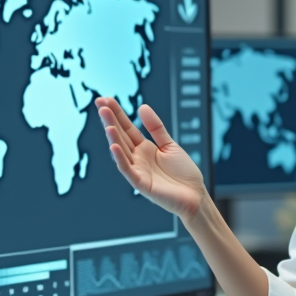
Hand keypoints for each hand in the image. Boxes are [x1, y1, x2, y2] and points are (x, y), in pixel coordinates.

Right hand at [96, 97, 206, 220]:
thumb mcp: (169, 145)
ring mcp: (138, 171)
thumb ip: (156, 127)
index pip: (127, 128)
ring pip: (122, 151)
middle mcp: (137, 158)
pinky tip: (114, 146)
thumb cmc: (183, 173)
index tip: (105, 100)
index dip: (117, 114)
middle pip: (121, 136)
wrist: (195, 195)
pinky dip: (120, 158)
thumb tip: (142, 107)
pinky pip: (128, 170)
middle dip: (111, 121)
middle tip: (100, 104)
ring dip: (113, 137)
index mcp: (144, 149)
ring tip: (107, 123)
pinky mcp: (142, 184)